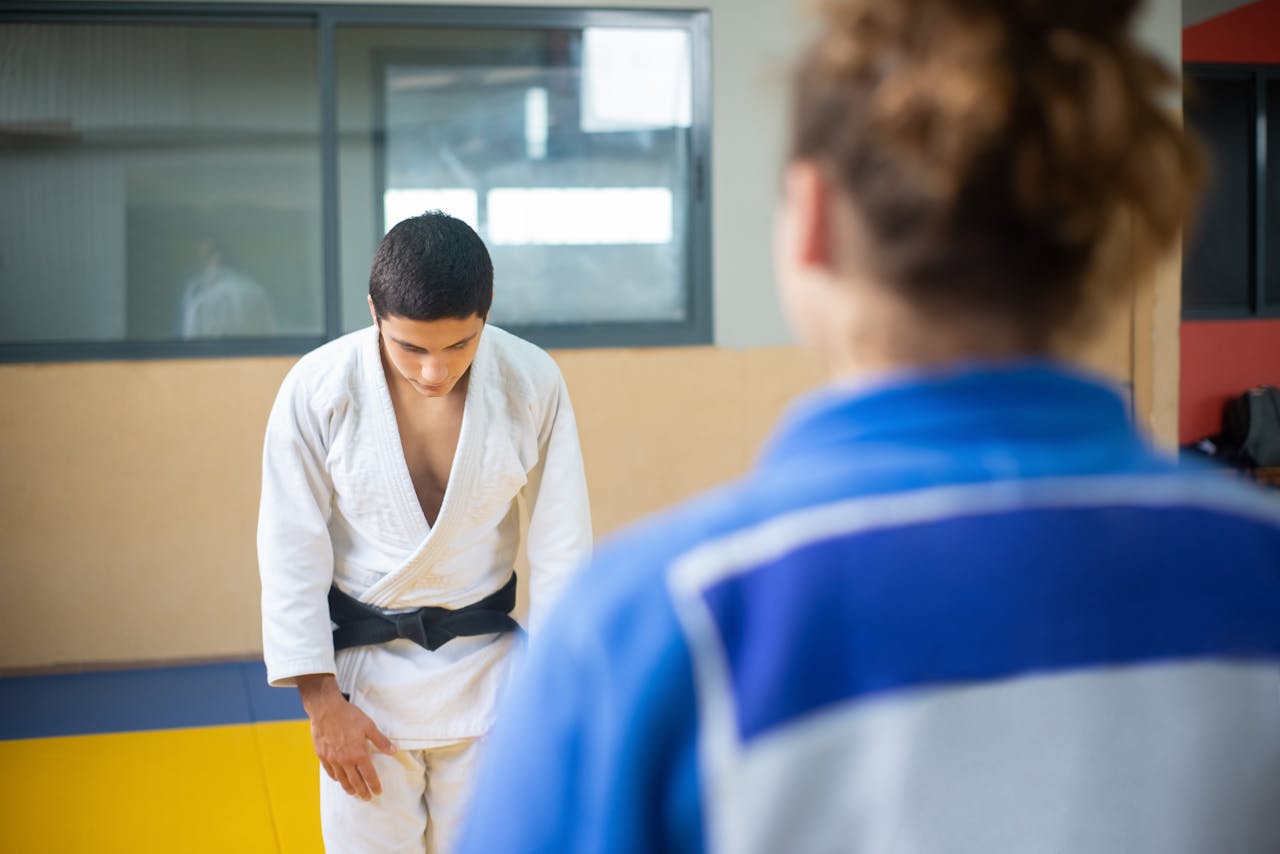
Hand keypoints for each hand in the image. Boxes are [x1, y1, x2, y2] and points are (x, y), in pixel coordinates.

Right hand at [296, 674, 396, 800]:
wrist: (326, 710)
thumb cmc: (349, 716)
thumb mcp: (369, 726)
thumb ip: (381, 741)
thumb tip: (393, 750)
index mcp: (359, 754)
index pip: (369, 775)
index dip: (374, 785)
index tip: (377, 792)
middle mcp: (345, 760)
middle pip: (355, 781)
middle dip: (362, 791)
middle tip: (367, 798)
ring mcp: (333, 759)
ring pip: (342, 779)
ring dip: (348, 788)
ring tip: (354, 793)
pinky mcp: (322, 755)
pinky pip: (330, 772)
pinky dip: (336, 778)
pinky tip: (338, 780)